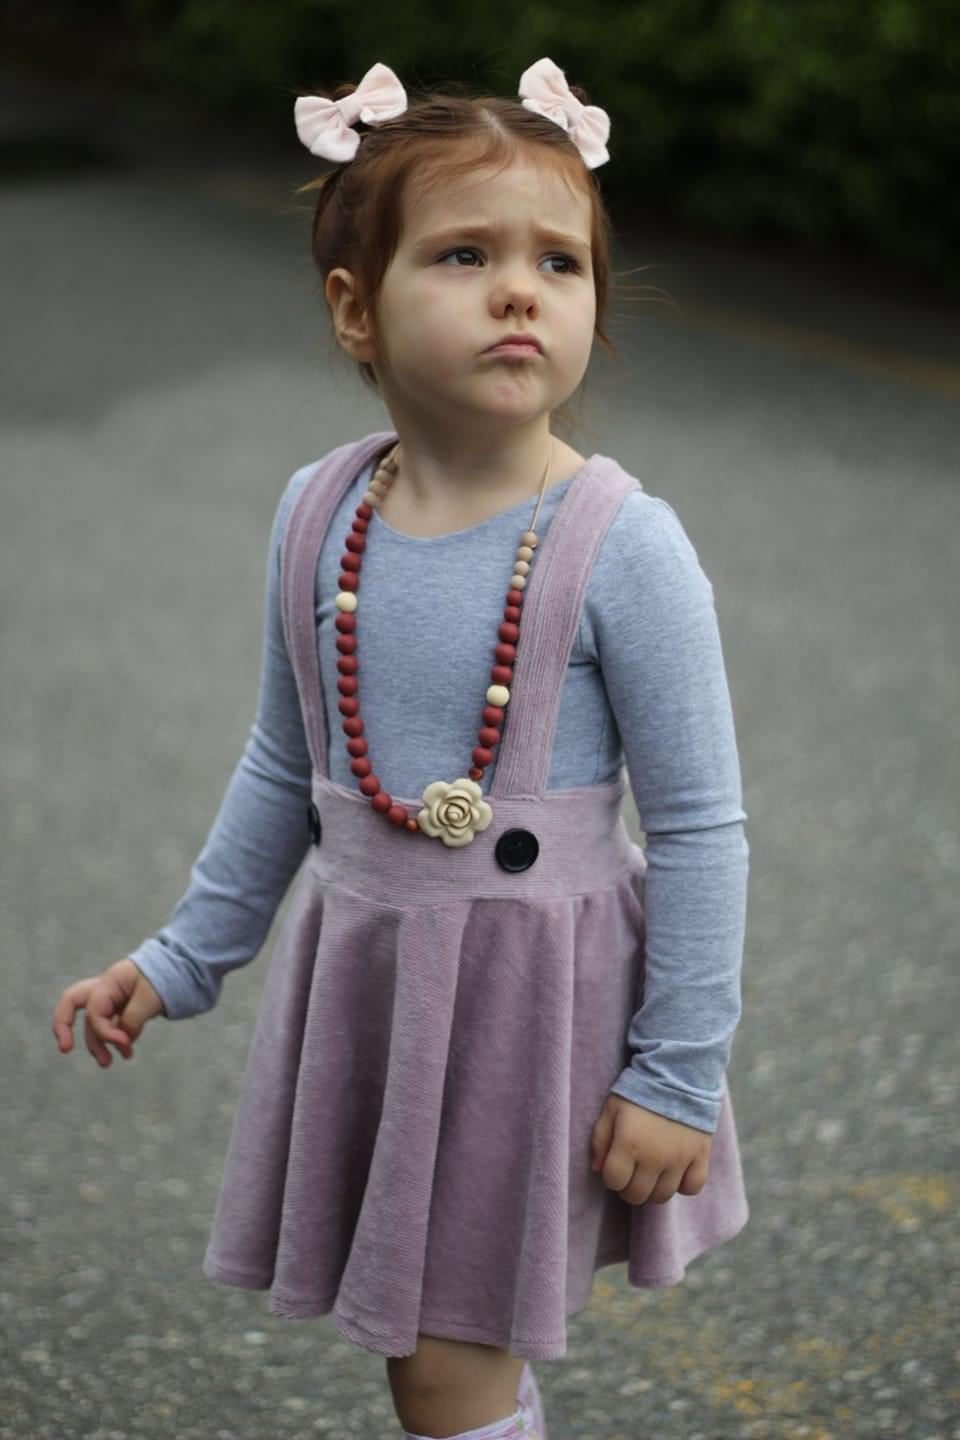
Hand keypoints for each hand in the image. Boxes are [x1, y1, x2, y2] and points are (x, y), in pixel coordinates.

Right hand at [52, 958, 165, 1067]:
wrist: (183, 970)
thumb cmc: (166, 977)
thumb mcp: (151, 998)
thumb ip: (132, 1019)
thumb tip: (121, 1040)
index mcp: (111, 981)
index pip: (95, 1010)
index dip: (104, 1032)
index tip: (124, 1044)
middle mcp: (106, 989)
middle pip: (71, 1003)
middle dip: (64, 1026)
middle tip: (65, 1049)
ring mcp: (113, 998)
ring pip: (94, 1023)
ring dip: (98, 1045)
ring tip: (107, 1064)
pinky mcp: (122, 1008)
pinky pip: (111, 1026)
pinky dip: (115, 1040)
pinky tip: (127, 1051)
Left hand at [590, 1093, 711, 1205]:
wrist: (676, 1074)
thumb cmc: (638, 1091)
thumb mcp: (611, 1110)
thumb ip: (600, 1140)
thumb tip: (597, 1170)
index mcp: (629, 1145)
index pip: (615, 1182)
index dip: (612, 1177)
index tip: (616, 1166)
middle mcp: (655, 1157)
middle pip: (637, 1195)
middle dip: (629, 1187)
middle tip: (632, 1172)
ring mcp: (679, 1159)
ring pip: (663, 1196)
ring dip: (653, 1188)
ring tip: (651, 1172)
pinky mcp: (700, 1156)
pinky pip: (692, 1188)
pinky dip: (683, 1185)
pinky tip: (675, 1172)